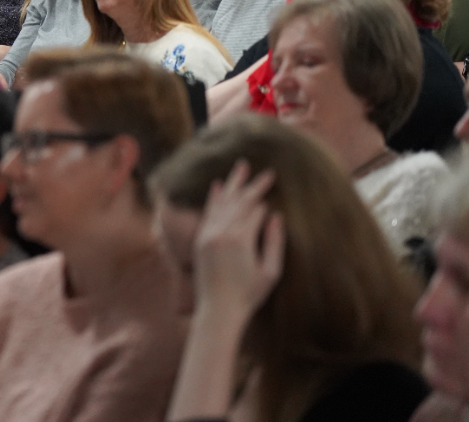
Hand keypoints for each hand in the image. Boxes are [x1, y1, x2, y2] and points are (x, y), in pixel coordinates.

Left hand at [192, 161, 283, 325]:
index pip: (255, 211)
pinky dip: (214, 198)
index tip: (274, 195)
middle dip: (252, 185)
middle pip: (239, 202)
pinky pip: (208, 212)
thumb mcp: (270, 271)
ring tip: (241, 167)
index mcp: (241, 240)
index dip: (265, 203)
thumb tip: (275, 216)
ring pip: (222, 202)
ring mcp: (208, 234)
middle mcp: (221, 232)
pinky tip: (218, 186)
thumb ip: (274, 242)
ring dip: (232, 184)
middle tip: (264, 171)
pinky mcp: (200, 239)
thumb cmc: (249, 294)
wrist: (218, 309)